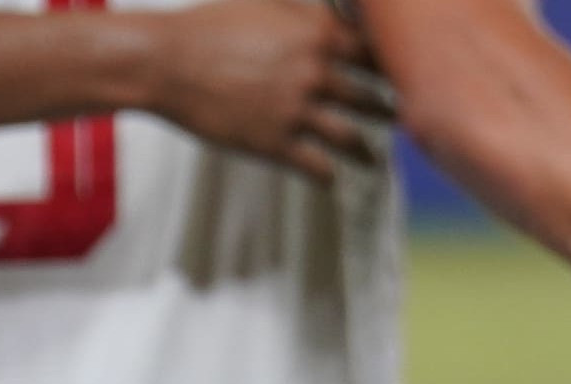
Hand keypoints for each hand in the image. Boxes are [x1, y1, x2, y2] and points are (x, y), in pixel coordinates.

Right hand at [142, 0, 398, 182]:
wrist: (166, 63)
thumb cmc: (212, 24)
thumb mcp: (269, 1)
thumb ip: (310, 8)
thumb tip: (336, 4)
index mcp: (320, 35)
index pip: (376, 54)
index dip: (394, 65)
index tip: (404, 73)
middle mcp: (315, 74)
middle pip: (370, 97)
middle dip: (388, 109)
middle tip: (398, 116)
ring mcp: (295, 112)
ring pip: (349, 137)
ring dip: (367, 150)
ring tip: (374, 158)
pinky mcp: (272, 144)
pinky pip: (315, 166)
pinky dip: (329, 175)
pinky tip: (333, 179)